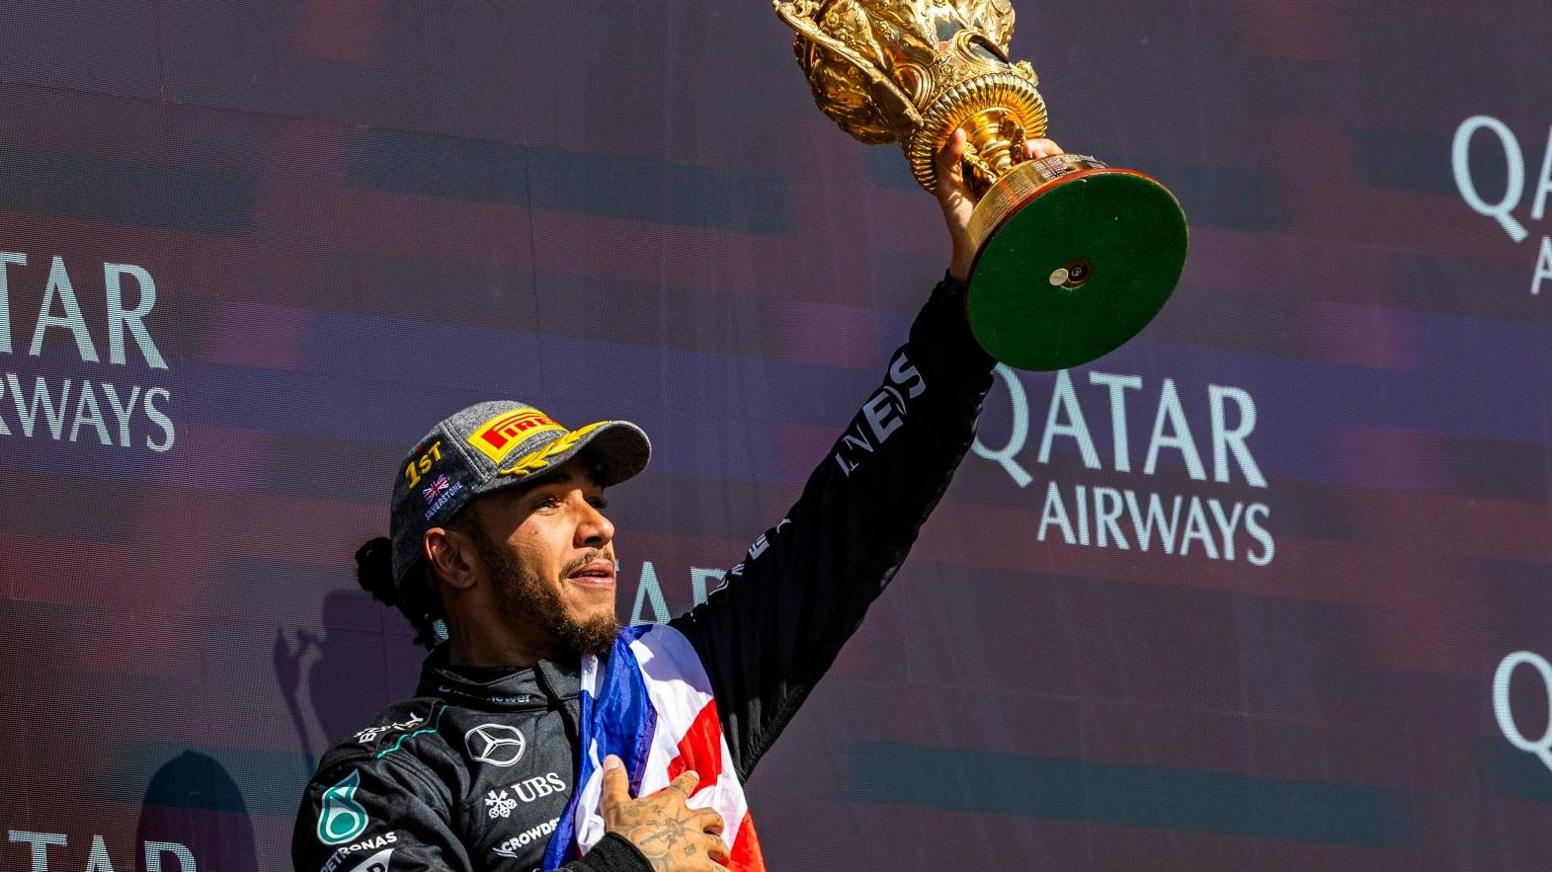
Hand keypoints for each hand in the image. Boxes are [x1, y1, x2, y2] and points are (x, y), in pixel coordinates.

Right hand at [600, 756, 728, 870]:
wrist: (632, 858)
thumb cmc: (625, 832)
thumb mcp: (615, 804)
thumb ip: (615, 781)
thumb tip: (611, 759)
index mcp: (671, 802)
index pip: (685, 784)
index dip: (690, 780)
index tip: (694, 777)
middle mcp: (690, 820)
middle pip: (711, 816)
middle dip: (714, 821)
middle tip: (715, 825)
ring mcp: (697, 843)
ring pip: (719, 843)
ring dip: (721, 848)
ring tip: (722, 853)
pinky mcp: (700, 864)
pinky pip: (718, 869)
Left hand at [935, 129, 1062, 281]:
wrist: (978, 253)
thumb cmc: (962, 220)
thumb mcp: (948, 187)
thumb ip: (946, 160)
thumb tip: (958, 132)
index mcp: (994, 164)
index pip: (1007, 137)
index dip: (1007, 128)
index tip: (1002, 128)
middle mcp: (1017, 170)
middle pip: (1031, 143)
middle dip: (1031, 139)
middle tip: (1025, 145)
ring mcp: (1032, 183)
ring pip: (1048, 155)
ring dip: (1044, 148)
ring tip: (1034, 152)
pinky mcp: (1046, 196)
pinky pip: (1058, 174)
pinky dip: (1053, 163)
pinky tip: (1041, 162)